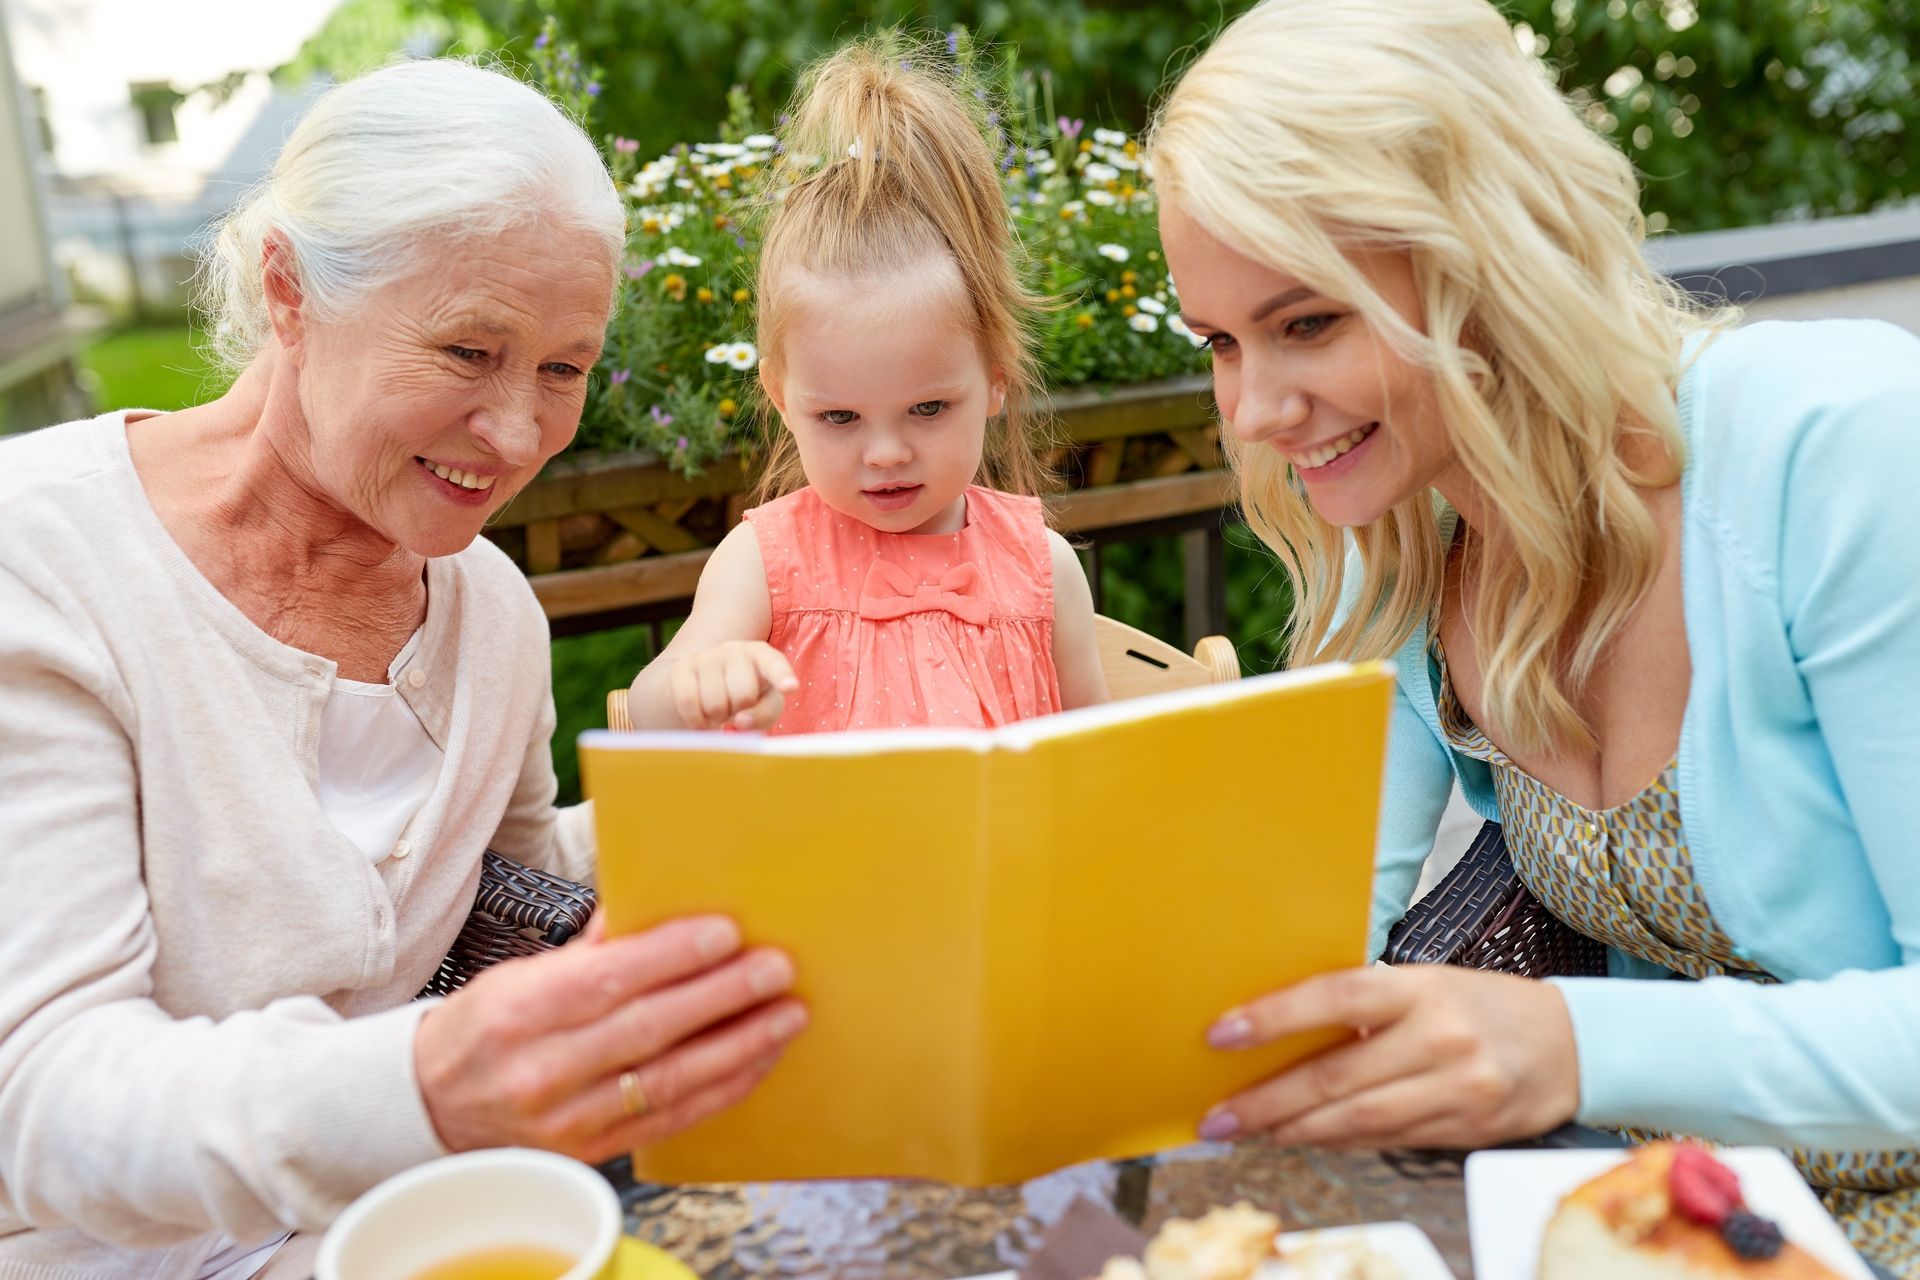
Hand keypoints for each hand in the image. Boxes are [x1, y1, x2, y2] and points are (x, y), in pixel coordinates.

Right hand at [415, 913, 806, 1163]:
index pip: (608, 979)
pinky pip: (672, 1118)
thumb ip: (595, 945)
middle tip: (776, 968)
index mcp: (522, 1010)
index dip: (672, 956)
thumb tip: (657, 899)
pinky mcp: (593, 1151)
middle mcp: (544, 1068)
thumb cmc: (490, 1026)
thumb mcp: (524, 974)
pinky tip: (758, 1059)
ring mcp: (570, 1118)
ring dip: (739, 1046)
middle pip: (649, 1028)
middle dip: (723, 996)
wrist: (435, 1105)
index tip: (726, 932)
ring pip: (670, 1079)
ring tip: (788, 1015)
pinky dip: (722, 1087)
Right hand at [670, 640, 797, 730]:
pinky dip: (696, 720)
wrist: (703, 684)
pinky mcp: (682, 668)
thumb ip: (763, 715)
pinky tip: (702, 719)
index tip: (790, 688)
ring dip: (717, 717)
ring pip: (714, 703)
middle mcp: (734, 649)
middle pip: (743, 695)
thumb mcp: (764, 706)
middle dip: (740, 710)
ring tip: (719, 710)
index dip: (781, 676)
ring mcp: (706, 656)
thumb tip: (741, 721)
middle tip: (736, 707)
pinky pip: (688, 702)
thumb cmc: (746, 697)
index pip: (774, 664)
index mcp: (762, 655)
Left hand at [1197, 964, 1578, 1149]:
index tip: (1222, 1035)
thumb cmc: (1481, 1006)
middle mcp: (1440, 1039)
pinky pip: (1385, 1142)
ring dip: (1294, 1130)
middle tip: (1219, 1115)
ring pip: (1356, 1121)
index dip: (1274, 1017)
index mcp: (1421, 989)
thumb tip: (1281, 1030)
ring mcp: (1456, 1090)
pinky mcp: (1464, 1130)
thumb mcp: (1425, 984)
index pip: (1335, 997)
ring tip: (1251, 1131)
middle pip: (1336, 1076)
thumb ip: (1365, 1004)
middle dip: (1266, 1101)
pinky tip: (1305, 1139)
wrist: (1570, 1045)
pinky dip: (1338, 1142)